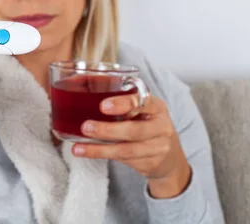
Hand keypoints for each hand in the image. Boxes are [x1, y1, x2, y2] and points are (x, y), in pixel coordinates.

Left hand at [71, 93, 191, 197]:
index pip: (142, 102)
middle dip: (107, 130)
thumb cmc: (148, 125)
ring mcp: (157, 148)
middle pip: (133, 130)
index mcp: (157, 107)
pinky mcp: (150, 164)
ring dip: (99, 149)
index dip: (122, 104)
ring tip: (79, 147)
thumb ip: (123, 102)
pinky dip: (102, 155)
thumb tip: (82, 85)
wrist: (170, 158)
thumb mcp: (144, 110)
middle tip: (86, 127)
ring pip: (126, 150)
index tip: (103, 105)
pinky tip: (86, 152)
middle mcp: (161, 127)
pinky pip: (123, 160)